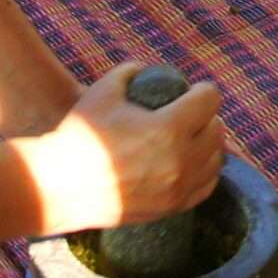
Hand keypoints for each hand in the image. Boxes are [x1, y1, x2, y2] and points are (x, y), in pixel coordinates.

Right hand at [21, 64, 225, 234]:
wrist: (60, 187)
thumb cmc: (79, 136)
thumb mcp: (102, 90)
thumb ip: (130, 72)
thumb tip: (147, 69)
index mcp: (168, 129)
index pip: (209, 100)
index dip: (203, 90)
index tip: (195, 89)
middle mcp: (181, 161)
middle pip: (217, 130)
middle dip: (207, 116)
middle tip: (193, 111)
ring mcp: (179, 189)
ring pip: (216, 160)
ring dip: (209, 143)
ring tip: (193, 136)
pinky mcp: (172, 208)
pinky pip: (206, 186)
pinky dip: (204, 171)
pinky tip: (191, 161)